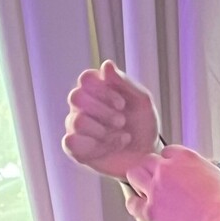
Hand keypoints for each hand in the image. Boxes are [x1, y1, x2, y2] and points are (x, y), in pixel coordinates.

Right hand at [62, 60, 159, 178]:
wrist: (147, 155)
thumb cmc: (143, 125)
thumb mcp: (141, 101)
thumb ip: (124, 82)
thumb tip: (106, 65)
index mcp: (96, 89)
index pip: (85, 79)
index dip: (103, 90)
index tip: (122, 104)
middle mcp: (82, 106)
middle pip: (76, 97)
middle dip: (103, 111)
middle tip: (121, 121)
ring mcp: (76, 127)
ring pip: (77, 121)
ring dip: (103, 130)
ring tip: (121, 136)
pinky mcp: (76, 149)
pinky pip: (71, 143)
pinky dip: (97, 146)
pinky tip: (111, 147)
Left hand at [123, 146, 219, 220]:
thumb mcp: (216, 174)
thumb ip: (200, 168)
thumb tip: (197, 170)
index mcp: (185, 158)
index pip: (167, 151)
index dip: (169, 163)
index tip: (172, 173)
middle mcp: (167, 169)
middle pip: (147, 160)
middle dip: (151, 170)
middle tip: (157, 183)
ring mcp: (155, 189)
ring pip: (134, 175)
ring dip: (139, 182)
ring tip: (147, 194)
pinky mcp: (149, 211)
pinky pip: (132, 202)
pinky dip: (136, 205)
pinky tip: (143, 209)